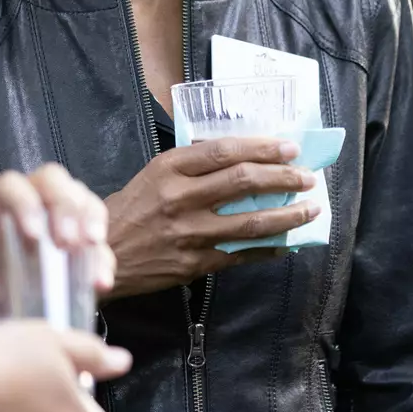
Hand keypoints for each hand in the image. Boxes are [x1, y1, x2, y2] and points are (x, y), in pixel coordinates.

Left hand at [0, 163, 117, 334]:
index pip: (10, 185)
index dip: (26, 204)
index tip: (33, 239)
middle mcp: (21, 204)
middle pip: (53, 181)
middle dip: (67, 207)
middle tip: (70, 243)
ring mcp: (48, 223)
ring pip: (80, 199)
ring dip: (93, 221)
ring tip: (92, 252)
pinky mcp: (66, 248)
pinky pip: (93, 241)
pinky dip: (101, 257)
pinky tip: (100, 282)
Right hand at [106, 137, 320, 298]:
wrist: (101, 255)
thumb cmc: (129, 210)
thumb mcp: (153, 174)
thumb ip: (191, 161)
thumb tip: (237, 152)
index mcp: (169, 168)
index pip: (224, 151)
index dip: (262, 148)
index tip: (290, 148)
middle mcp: (179, 198)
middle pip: (242, 181)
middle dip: (283, 177)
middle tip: (308, 176)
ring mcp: (188, 233)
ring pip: (249, 221)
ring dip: (286, 215)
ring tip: (311, 209)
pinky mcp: (193, 263)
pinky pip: (240, 254)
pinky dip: (268, 248)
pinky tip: (287, 243)